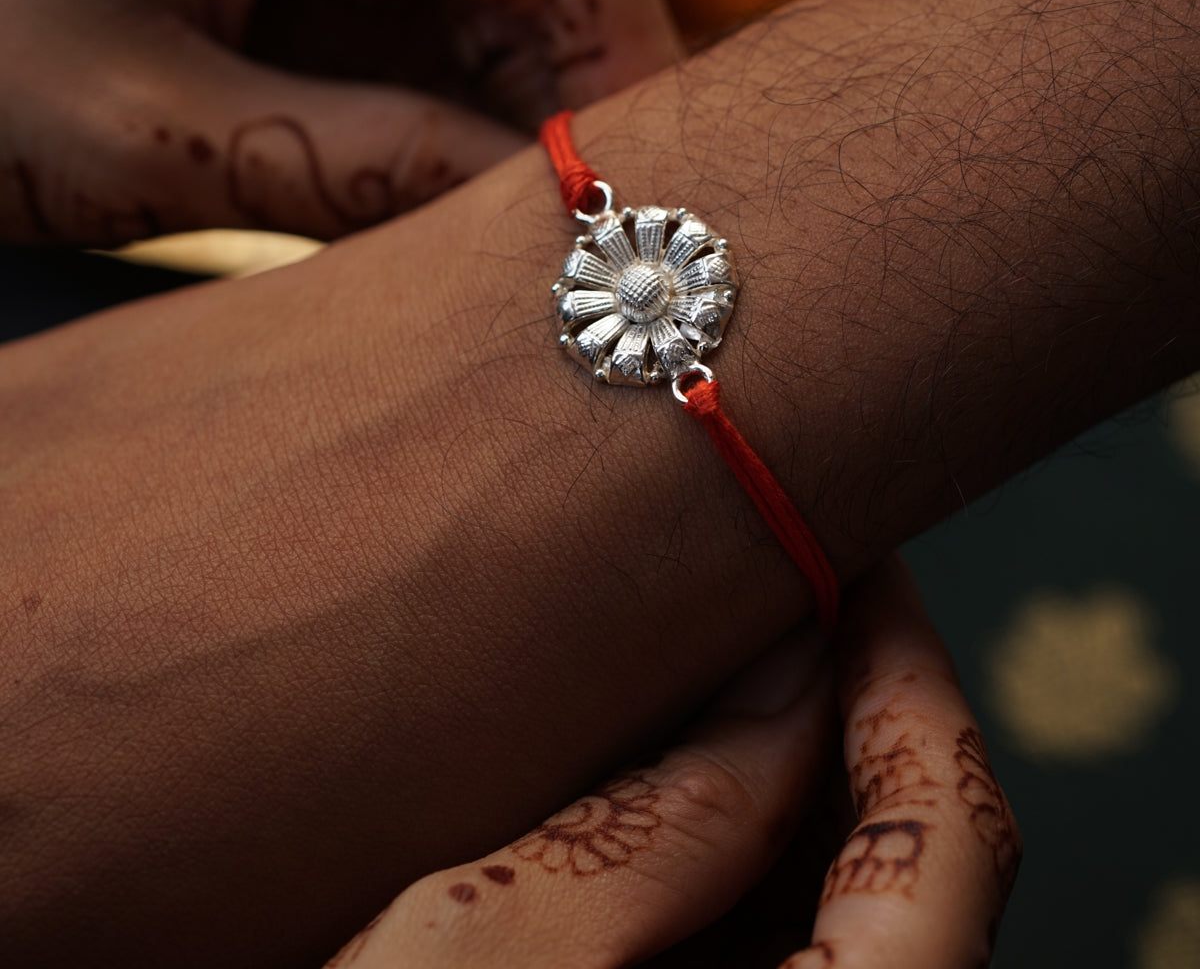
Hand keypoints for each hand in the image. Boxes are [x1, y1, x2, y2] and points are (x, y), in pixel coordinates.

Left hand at [0, 0, 678, 245]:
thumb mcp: (162, 127)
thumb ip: (364, 165)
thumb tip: (538, 219)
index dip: (620, 61)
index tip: (657, 192)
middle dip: (575, 113)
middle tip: (606, 247)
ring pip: (492, 32)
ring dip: (515, 141)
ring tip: (531, 255)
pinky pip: (430, 65)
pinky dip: (453, 146)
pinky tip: (462, 226)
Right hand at [326, 558, 1017, 968]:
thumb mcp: (485, 951)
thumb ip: (660, 819)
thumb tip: (782, 663)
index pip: (949, 834)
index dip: (908, 671)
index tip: (857, 561)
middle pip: (912, 852)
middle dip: (847, 697)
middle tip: (786, 576)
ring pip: (839, 880)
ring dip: (791, 749)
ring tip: (723, 637)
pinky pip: (763, 919)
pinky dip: (734, 820)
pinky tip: (666, 744)